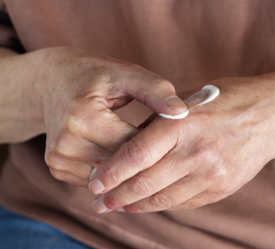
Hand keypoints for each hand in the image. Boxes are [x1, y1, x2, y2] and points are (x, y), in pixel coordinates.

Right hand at [0, 46, 186, 187]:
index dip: (158, 144)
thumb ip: (155, 90)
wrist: (51, 82)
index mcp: (84, 118)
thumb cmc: (93, 75)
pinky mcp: (56, 167)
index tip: (172, 139)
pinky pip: (95, 179)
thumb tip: (182, 112)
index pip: (134, 146)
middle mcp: (66, 143)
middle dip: (144, 159)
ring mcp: (58, 158)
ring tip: (137, 150)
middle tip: (160, 148)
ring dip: (127, 167)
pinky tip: (116, 155)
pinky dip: (109, 171)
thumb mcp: (125, 73)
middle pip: (121, 165)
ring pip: (110, 177)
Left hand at [90, 72, 274, 212]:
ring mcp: (211, 173)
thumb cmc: (224, 101)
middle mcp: (196, 151)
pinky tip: (147, 204)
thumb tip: (129, 148)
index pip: (136, 154)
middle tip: (99, 203)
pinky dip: (161, 204)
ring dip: (136, 205)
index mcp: (182, 123)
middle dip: (117, 196)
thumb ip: (157, 125)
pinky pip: (183, 202)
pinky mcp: (222, 188)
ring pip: (163, 198)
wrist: (269, 115)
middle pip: (145, 182)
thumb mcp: (187, 102)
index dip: (111, 172)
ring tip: (118, 206)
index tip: (95, 184)